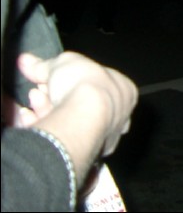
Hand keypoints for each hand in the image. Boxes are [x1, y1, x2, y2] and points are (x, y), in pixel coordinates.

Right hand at [17, 51, 137, 158]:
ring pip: (70, 122)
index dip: (69, 78)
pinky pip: (62, 138)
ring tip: (33, 99)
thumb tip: (28, 60)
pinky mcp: (85, 154)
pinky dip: (45, 127)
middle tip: (39, 90)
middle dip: (55, 95)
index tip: (50, 77)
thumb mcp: (64, 62)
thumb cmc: (86, 86)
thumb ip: (46, 64)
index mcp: (124, 90)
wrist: (83, 119)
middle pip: (80, 103)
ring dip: (46, 109)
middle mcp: (119, 115)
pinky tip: (29, 117)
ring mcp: (103, 137)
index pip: (96, 82)